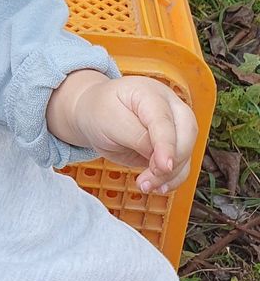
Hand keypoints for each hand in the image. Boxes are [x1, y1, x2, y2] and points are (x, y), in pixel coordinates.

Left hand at [50, 71, 198, 193]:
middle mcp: (169, 107)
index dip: (166, 145)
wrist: (95, 113)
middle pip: (186, 134)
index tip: (164, 166)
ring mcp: (174, 126)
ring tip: (145, 185)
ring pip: (186, 152)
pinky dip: (172, 179)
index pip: (164, 120)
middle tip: (147, 179)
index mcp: (151, 93)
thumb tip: (159, 157)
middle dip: (171, 162)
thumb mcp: (109, 120)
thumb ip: (135, 136)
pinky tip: (158, 187)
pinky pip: (181, 164)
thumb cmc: (101, 111)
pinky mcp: (172, 145)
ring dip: (170, 175)